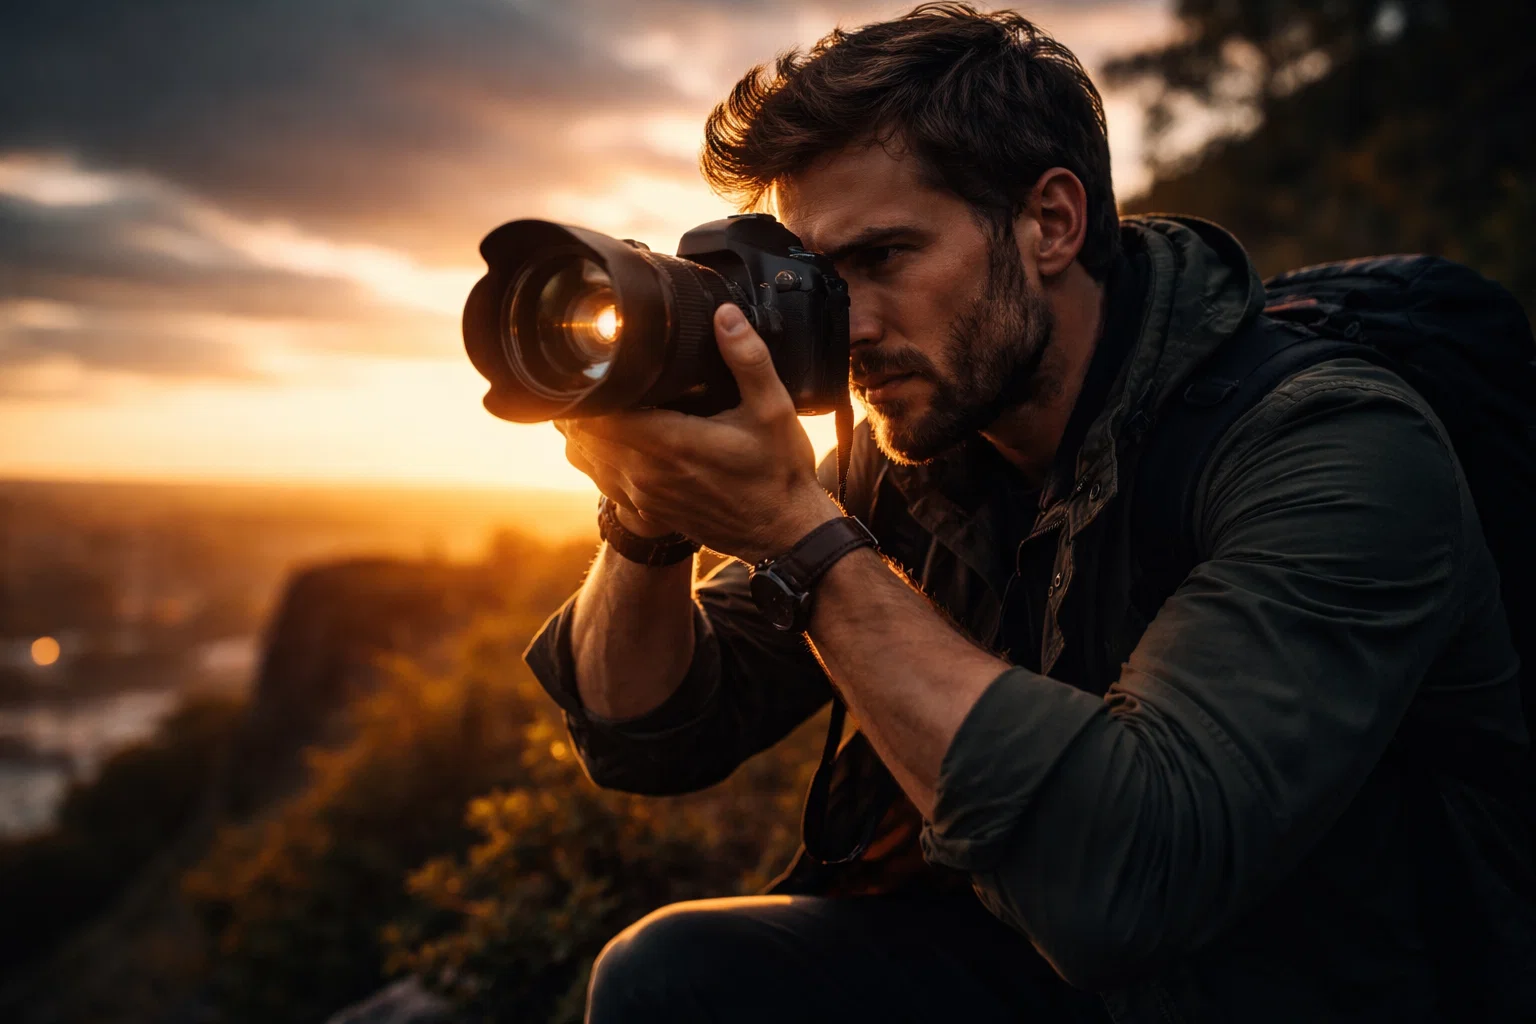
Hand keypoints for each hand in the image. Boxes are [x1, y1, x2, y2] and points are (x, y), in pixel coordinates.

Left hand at [555, 304, 840, 563]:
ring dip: (586, 429)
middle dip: (584, 401)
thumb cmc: (778, 474)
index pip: (598, 412)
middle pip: (582, 432)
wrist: (782, 534)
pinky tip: (616, 437)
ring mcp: (642, 496)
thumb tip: (726, 316)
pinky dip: (596, 455)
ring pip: (582, 457)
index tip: (602, 362)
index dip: (591, 385)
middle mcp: (646, 473)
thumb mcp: (774, 410)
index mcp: (671, 444)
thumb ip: (748, 360)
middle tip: (600, 373)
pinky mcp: (645, 510)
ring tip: (602, 400)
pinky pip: (599, 479)